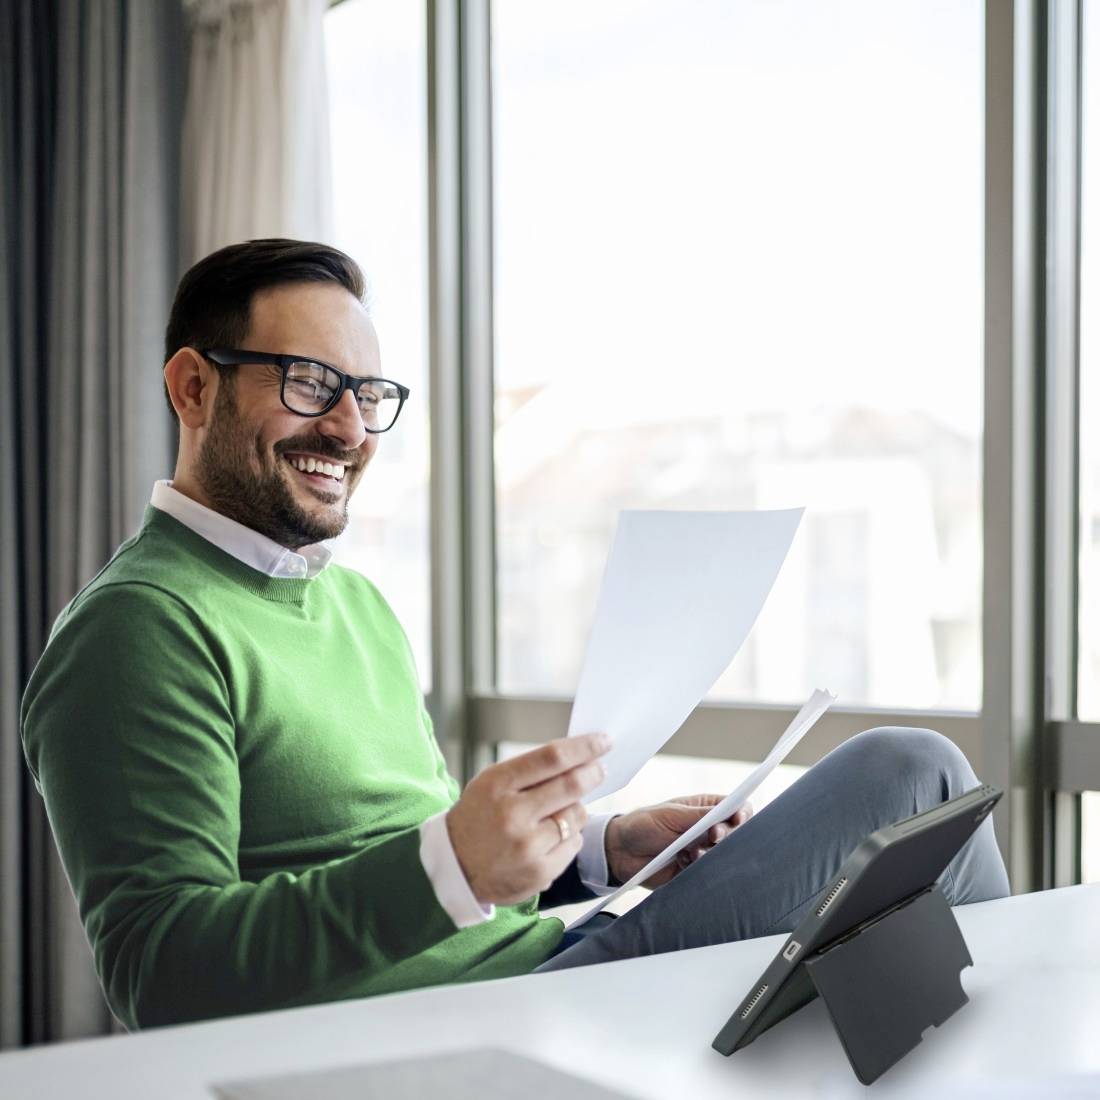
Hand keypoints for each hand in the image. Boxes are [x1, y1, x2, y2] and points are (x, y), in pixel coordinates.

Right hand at [446, 734, 610, 905]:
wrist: (456, 867)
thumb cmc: (479, 817)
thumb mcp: (492, 782)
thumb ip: (530, 770)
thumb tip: (578, 756)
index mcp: (498, 784)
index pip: (552, 758)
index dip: (585, 746)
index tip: (603, 741)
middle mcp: (512, 815)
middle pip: (572, 785)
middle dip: (593, 772)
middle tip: (600, 768)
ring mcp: (528, 846)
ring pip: (577, 815)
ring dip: (576, 807)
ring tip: (558, 811)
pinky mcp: (540, 871)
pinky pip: (574, 843)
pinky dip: (570, 835)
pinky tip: (550, 837)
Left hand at [604, 795, 752, 888]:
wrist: (619, 852)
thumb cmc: (642, 824)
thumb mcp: (670, 815)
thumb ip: (699, 815)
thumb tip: (729, 808)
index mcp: (703, 809)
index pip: (735, 808)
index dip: (742, 813)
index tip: (738, 819)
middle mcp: (706, 830)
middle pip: (735, 833)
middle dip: (727, 835)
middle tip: (713, 837)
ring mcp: (701, 851)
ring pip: (723, 855)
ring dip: (710, 853)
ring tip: (690, 852)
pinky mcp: (693, 871)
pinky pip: (708, 872)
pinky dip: (699, 868)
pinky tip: (683, 862)